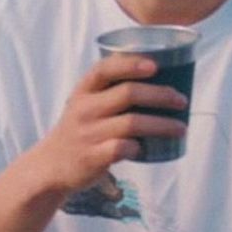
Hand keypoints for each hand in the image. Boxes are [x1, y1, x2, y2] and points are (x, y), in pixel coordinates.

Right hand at [38, 55, 187, 196]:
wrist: (50, 167)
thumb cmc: (79, 131)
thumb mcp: (85, 105)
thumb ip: (111, 93)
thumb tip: (161, 83)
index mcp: (83, 91)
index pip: (105, 68)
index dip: (131, 64)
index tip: (155, 65)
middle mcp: (84, 109)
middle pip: (128, 94)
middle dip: (160, 95)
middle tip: (182, 100)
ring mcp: (88, 134)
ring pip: (132, 123)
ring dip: (162, 125)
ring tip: (181, 127)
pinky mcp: (92, 157)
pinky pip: (122, 148)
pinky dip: (138, 147)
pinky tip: (149, 148)